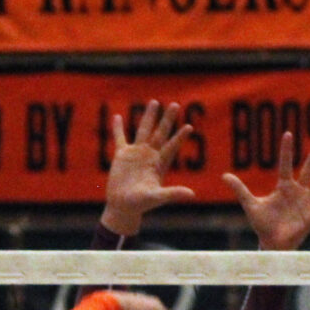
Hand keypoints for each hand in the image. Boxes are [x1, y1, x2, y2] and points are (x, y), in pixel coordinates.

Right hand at [103, 100, 195, 234]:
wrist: (123, 207)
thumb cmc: (141, 204)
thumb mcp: (157, 198)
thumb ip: (172, 194)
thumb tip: (192, 195)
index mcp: (159, 164)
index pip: (172, 147)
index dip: (180, 137)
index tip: (189, 126)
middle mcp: (150, 156)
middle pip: (160, 133)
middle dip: (167, 120)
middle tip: (175, 105)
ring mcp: (136, 154)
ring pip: (143, 130)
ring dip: (148, 117)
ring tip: (154, 102)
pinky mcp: (122, 156)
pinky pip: (120, 138)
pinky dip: (118, 128)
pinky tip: (118, 117)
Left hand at [223, 133, 309, 252]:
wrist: (272, 243)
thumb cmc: (263, 224)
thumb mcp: (251, 205)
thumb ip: (240, 190)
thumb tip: (224, 176)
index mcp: (283, 187)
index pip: (285, 165)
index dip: (286, 150)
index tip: (288, 133)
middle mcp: (298, 192)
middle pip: (307, 170)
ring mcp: (307, 204)